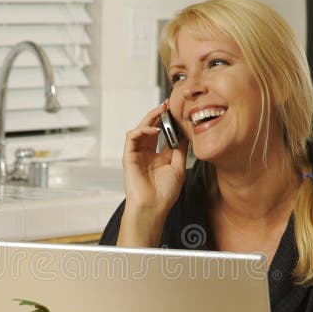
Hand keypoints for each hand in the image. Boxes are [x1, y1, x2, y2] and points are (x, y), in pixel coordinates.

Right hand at [122, 101, 187, 219]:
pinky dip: (142, 130)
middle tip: (169, 104)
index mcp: (159, 157)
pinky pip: (132, 137)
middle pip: (151, 128)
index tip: (178, 111)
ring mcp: (137, 154)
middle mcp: (147, 154)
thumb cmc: (165, 193)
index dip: (168, 122)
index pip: (162, 134)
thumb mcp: (178, 167)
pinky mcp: (128, 156)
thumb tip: (184, 132)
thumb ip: (180, 149)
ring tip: (162, 111)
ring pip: (140, 129)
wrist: (153, 207)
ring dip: (150, 118)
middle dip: (159, 115)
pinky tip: (154, 130)